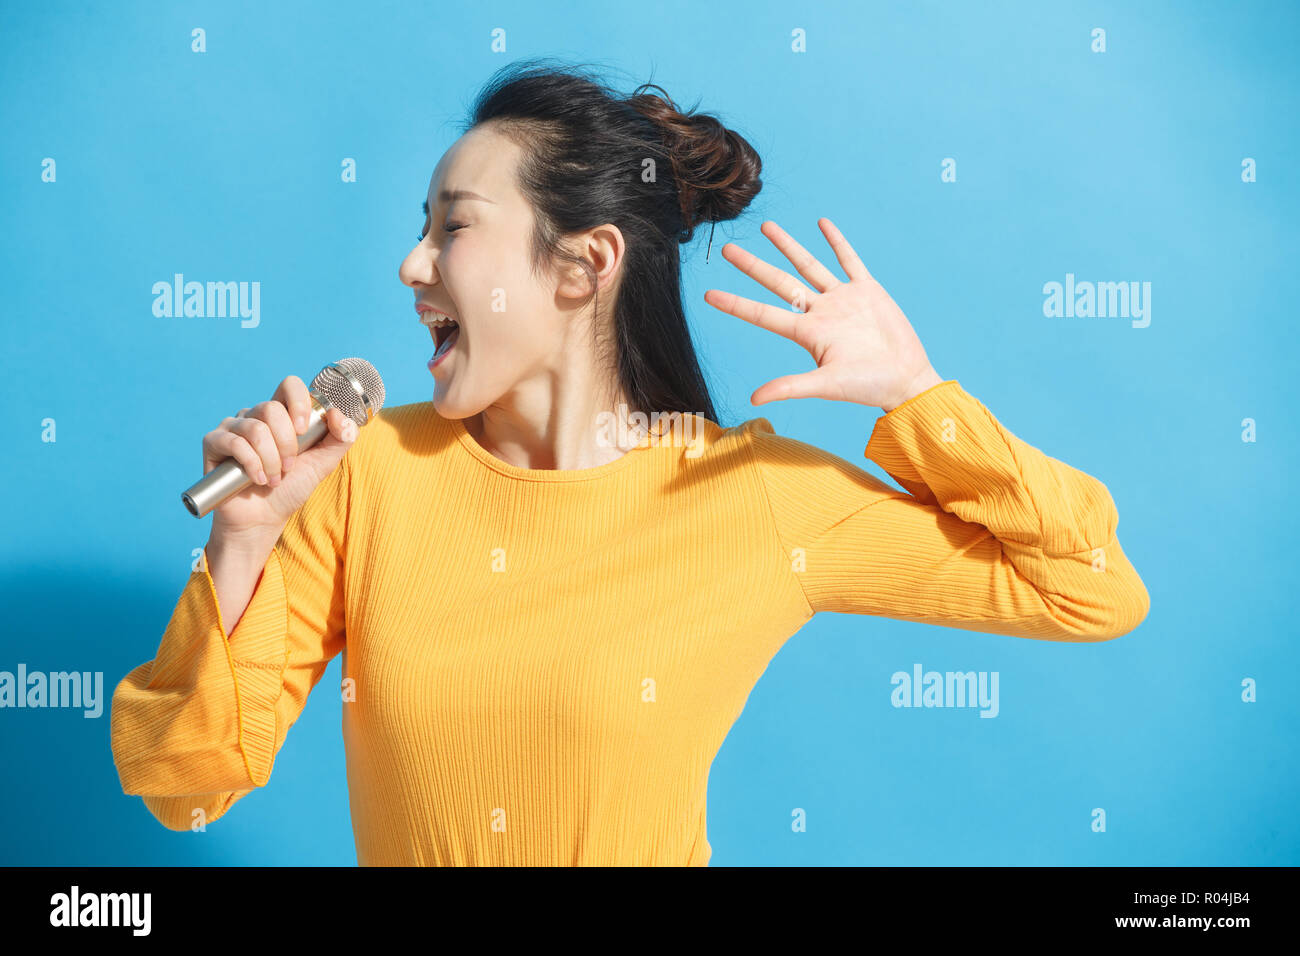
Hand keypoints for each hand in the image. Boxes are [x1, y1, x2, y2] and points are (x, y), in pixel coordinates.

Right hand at [203, 375, 357, 540]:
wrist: (264, 519)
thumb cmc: (292, 488)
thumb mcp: (324, 463)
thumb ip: (341, 438)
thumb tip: (338, 414)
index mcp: (282, 414)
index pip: (289, 385)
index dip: (299, 402)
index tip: (303, 431)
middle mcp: (255, 415)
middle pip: (272, 409)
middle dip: (287, 445)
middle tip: (289, 467)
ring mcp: (232, 427)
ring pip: (255, 429)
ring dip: (271, 460)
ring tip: (274, 479)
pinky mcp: (213, 442)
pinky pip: (235, 443)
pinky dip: (252, 465)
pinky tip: (258, 480)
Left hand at [703, 218, 942, 410]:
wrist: (906, 379)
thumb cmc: (867, 387)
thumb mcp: (826, 386)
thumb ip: (791, 387)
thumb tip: (753, 399)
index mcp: (807, 333)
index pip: (762, 314)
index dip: (735, 304)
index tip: (708, 295)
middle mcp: (819, 312)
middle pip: (779, 282)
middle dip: (753, 266)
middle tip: (727, 249)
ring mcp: (842, 299)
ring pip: (809, 266)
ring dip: (788, 246)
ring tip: (765, 226)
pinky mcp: (867, 290)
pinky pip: (849, 260)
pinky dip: (836, 242)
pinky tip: (822, 224)